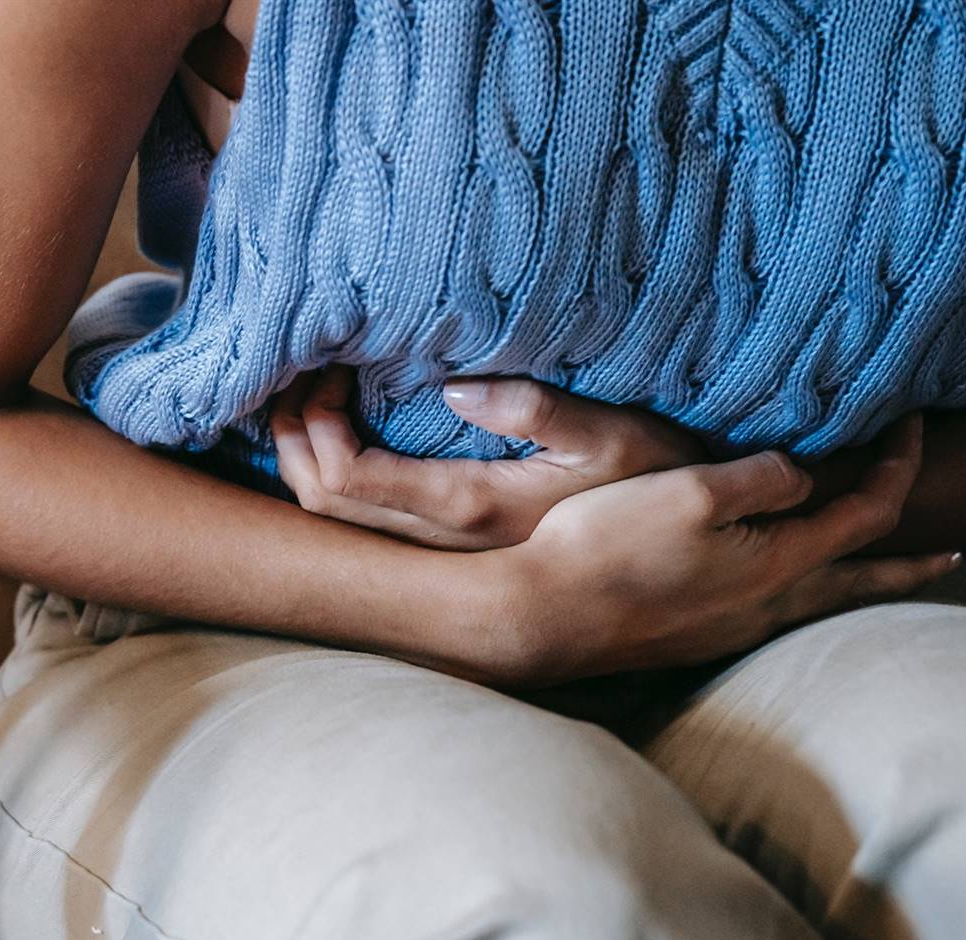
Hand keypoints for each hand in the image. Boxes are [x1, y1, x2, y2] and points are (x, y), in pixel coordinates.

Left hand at [270, 366, 704, 548]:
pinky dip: (331, 470)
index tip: (331, 366)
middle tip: (300, 372)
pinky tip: (339, 430)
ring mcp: (441, 546)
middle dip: (292, 436)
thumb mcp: (614, 437)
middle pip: (322, 502)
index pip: (348, 479)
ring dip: (305, 455)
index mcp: (469, 506)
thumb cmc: (653, 480)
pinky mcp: (449, 541)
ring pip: (335, 517)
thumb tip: (454, 390)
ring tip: (309, 394)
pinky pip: (362, 515)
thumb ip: (539, 412)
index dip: (315, 425)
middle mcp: (442, 539)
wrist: (673, 546)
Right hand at [463, 413, 961, 686]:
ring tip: (876, 576)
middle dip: (907, 565)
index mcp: (776, 564)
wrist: (542, 616)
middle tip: (950, 557)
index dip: (897, 465)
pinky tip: (780, 592)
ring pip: (816, 604)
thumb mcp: (691, 490)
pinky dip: (803, 596)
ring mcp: (727, 630)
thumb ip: (761, 477)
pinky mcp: (692, 639)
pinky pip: (771, 614)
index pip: (866, 512)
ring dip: (857, 583)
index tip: (908, 425)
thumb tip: (799, 477)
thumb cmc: (609, 548)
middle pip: (859, 583)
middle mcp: (764, 607)